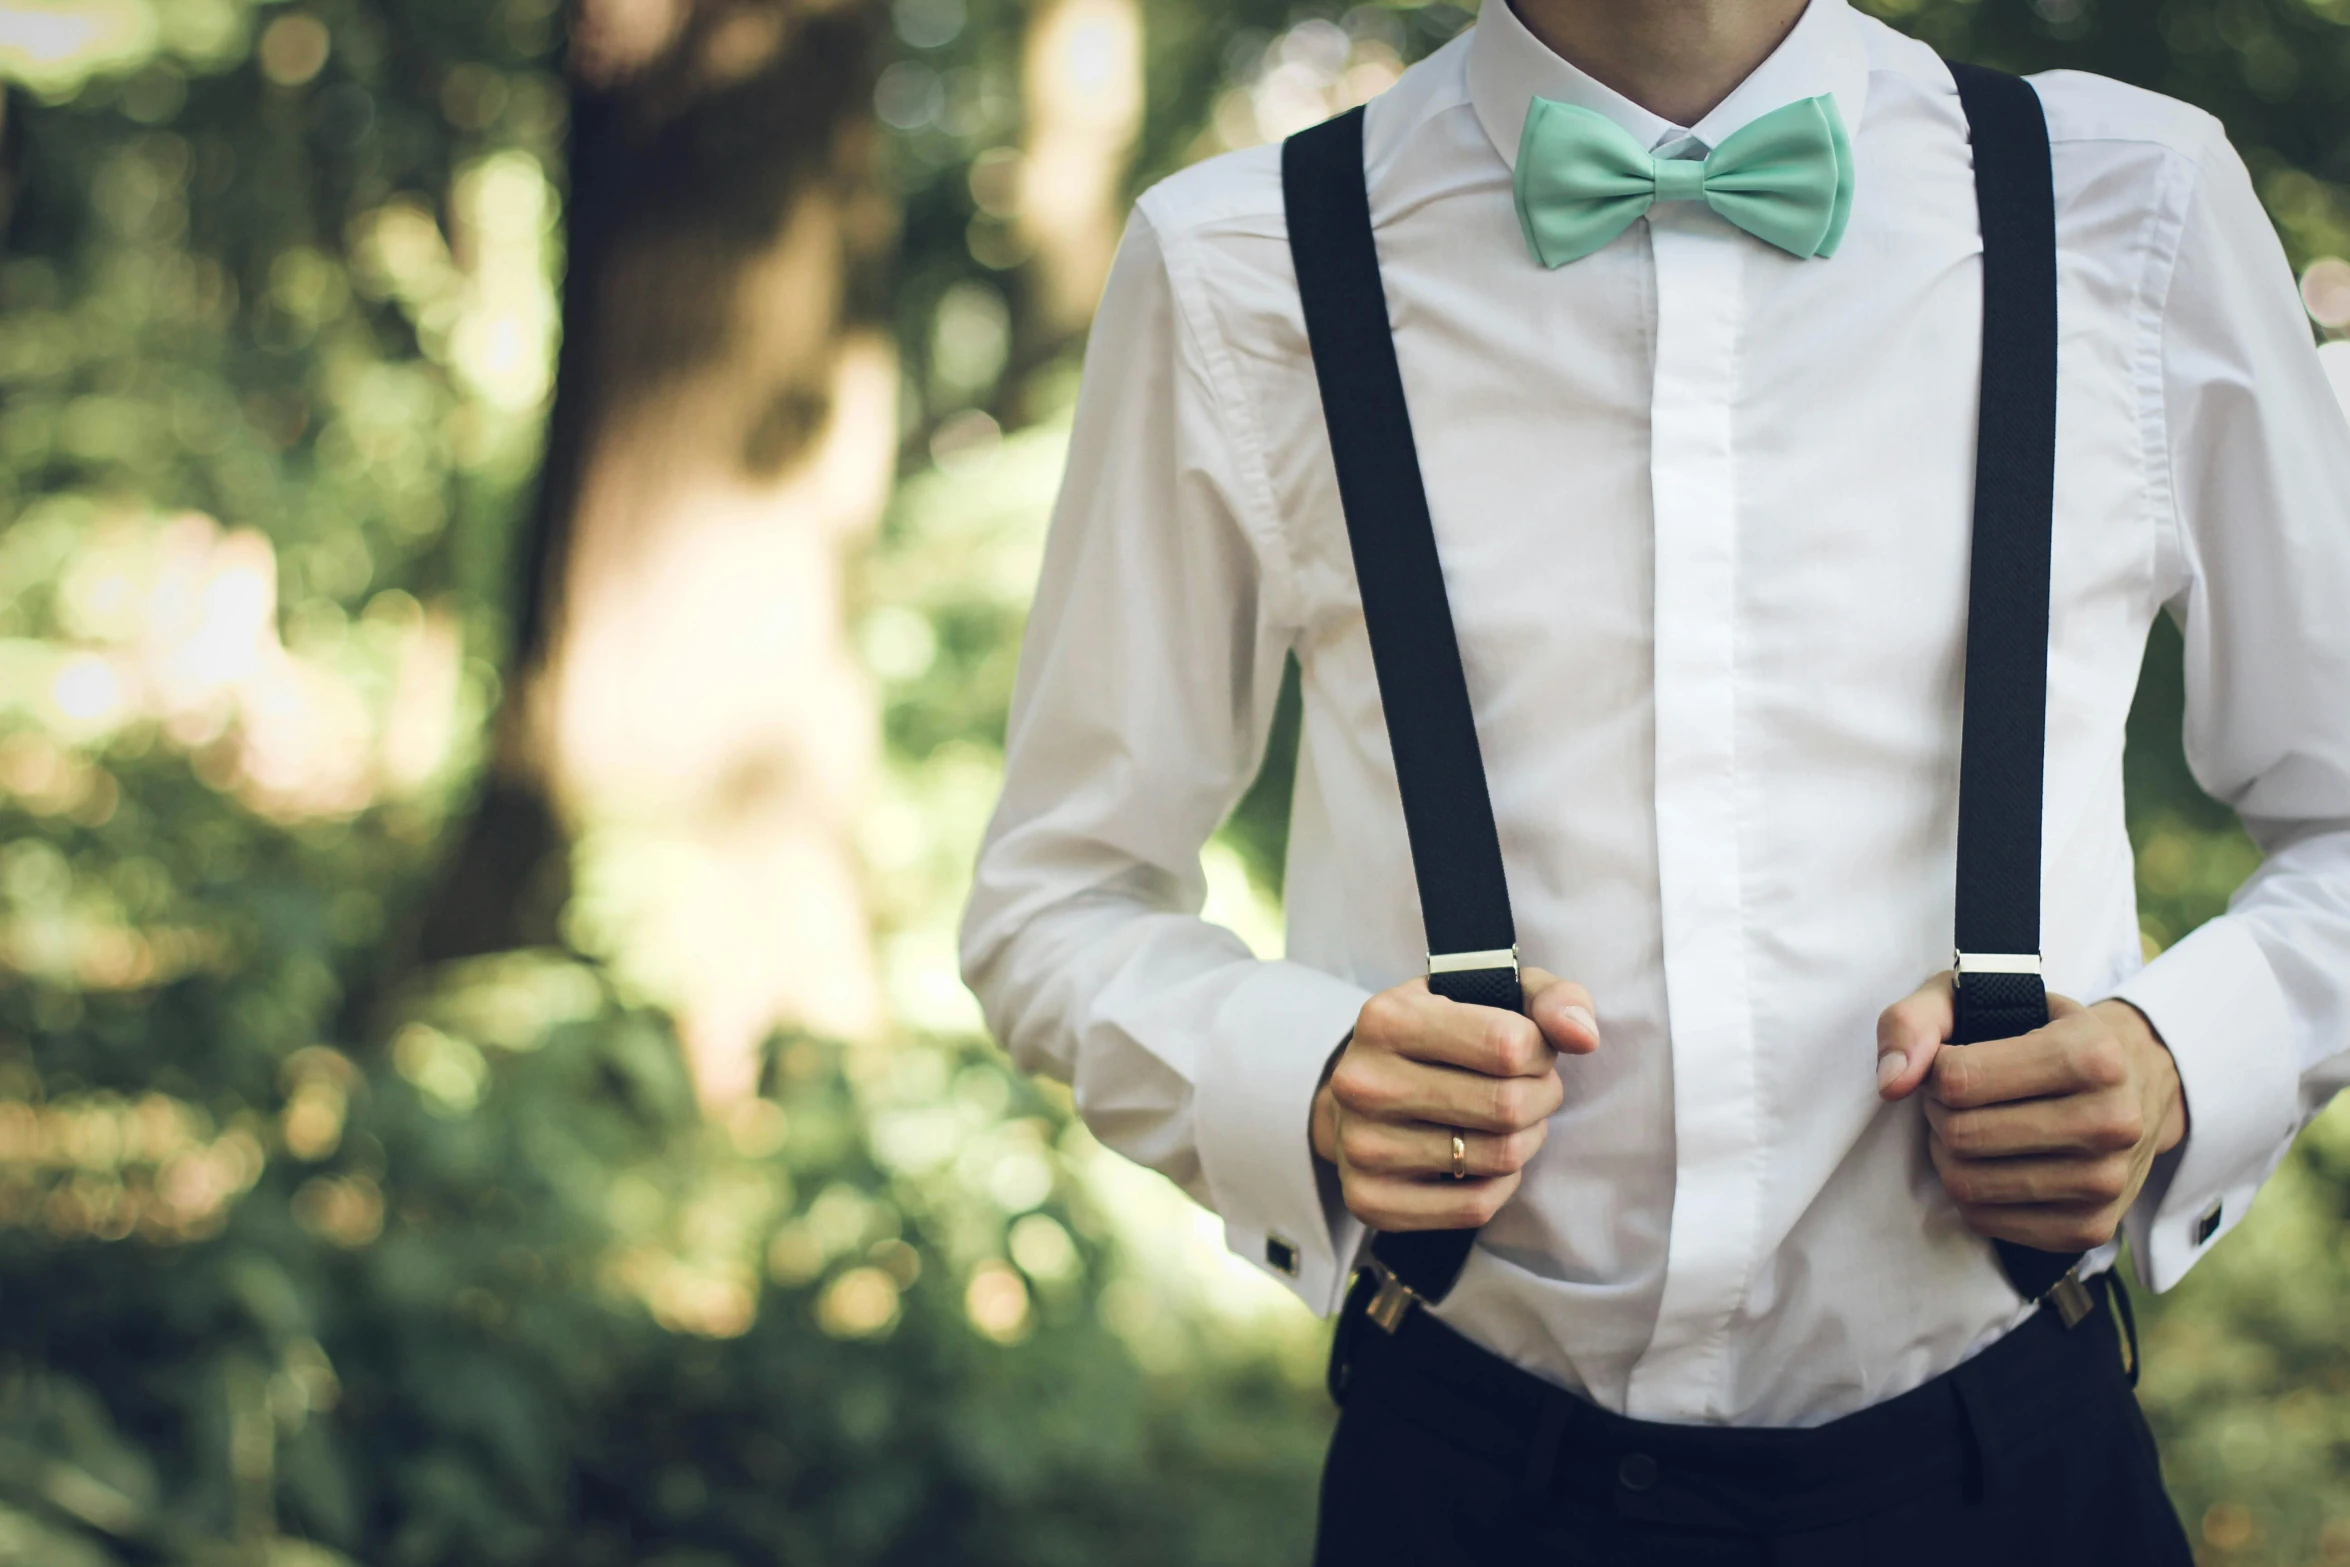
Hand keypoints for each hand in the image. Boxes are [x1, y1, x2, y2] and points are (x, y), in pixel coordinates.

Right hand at [1310, 967, 1597, 1231]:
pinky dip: (1501, 1185)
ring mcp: (1361, 1146)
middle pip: (1507, 1105)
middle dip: (1541, 1097)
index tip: (1531, 1049)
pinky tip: (1486, 1160)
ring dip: (1526, 1140)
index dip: (1541, 1051)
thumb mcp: (1488, 994)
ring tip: (1510, 1122)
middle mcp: (1363, 1083)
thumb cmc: (1439, 1037)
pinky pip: (1475, 1206)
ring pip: (1499, 1158)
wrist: (1360, 1093)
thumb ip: (1549, 998)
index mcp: (1387, 1019)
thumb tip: (1584, 1035)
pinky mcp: (1369, 1199)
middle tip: (1531, 1089)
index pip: (1508, 1045)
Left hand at [1877, 973, 2186, 1252]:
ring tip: (1971, 1126)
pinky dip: (1970, 1194)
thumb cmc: (2040, 1032)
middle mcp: (2112, 1121)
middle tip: (1955, 1098)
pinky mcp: (2092, 1228)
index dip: (1933, 1072)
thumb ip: (1916, 1021)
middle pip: (1962, 1135)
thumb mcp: (1977, 998)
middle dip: (1938, 1113)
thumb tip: (1891, 1083)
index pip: (1959, 1080)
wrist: (2134, 1082)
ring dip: (1948, 1155)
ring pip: (1969, 1184)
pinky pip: (1987, 1222)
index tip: (1950, 1062)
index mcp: (2093, 1055)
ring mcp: (2106, 1181)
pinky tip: (1989, 1163)